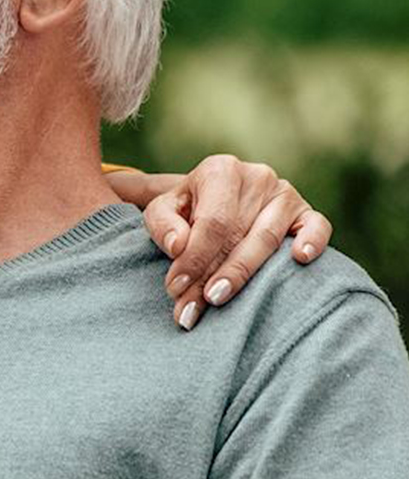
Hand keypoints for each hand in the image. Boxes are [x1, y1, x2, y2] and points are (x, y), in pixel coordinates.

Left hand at [105, 156, 332, 330]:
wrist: (212, 199)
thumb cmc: (186, 210)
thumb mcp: (163, 210)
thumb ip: (162, 225)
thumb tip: (179, 246)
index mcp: (220, 170)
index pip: (212, 221)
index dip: (194, 257)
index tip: (175, 287)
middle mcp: (256, 177)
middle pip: (237, 235)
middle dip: (211, 276)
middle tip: (191, 308)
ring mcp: (285, 194)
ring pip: (268, 239)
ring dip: (243, 274)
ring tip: (218, 299)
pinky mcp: (306, 212)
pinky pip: (317, 226)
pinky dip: (313, 241)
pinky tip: (300, 259)